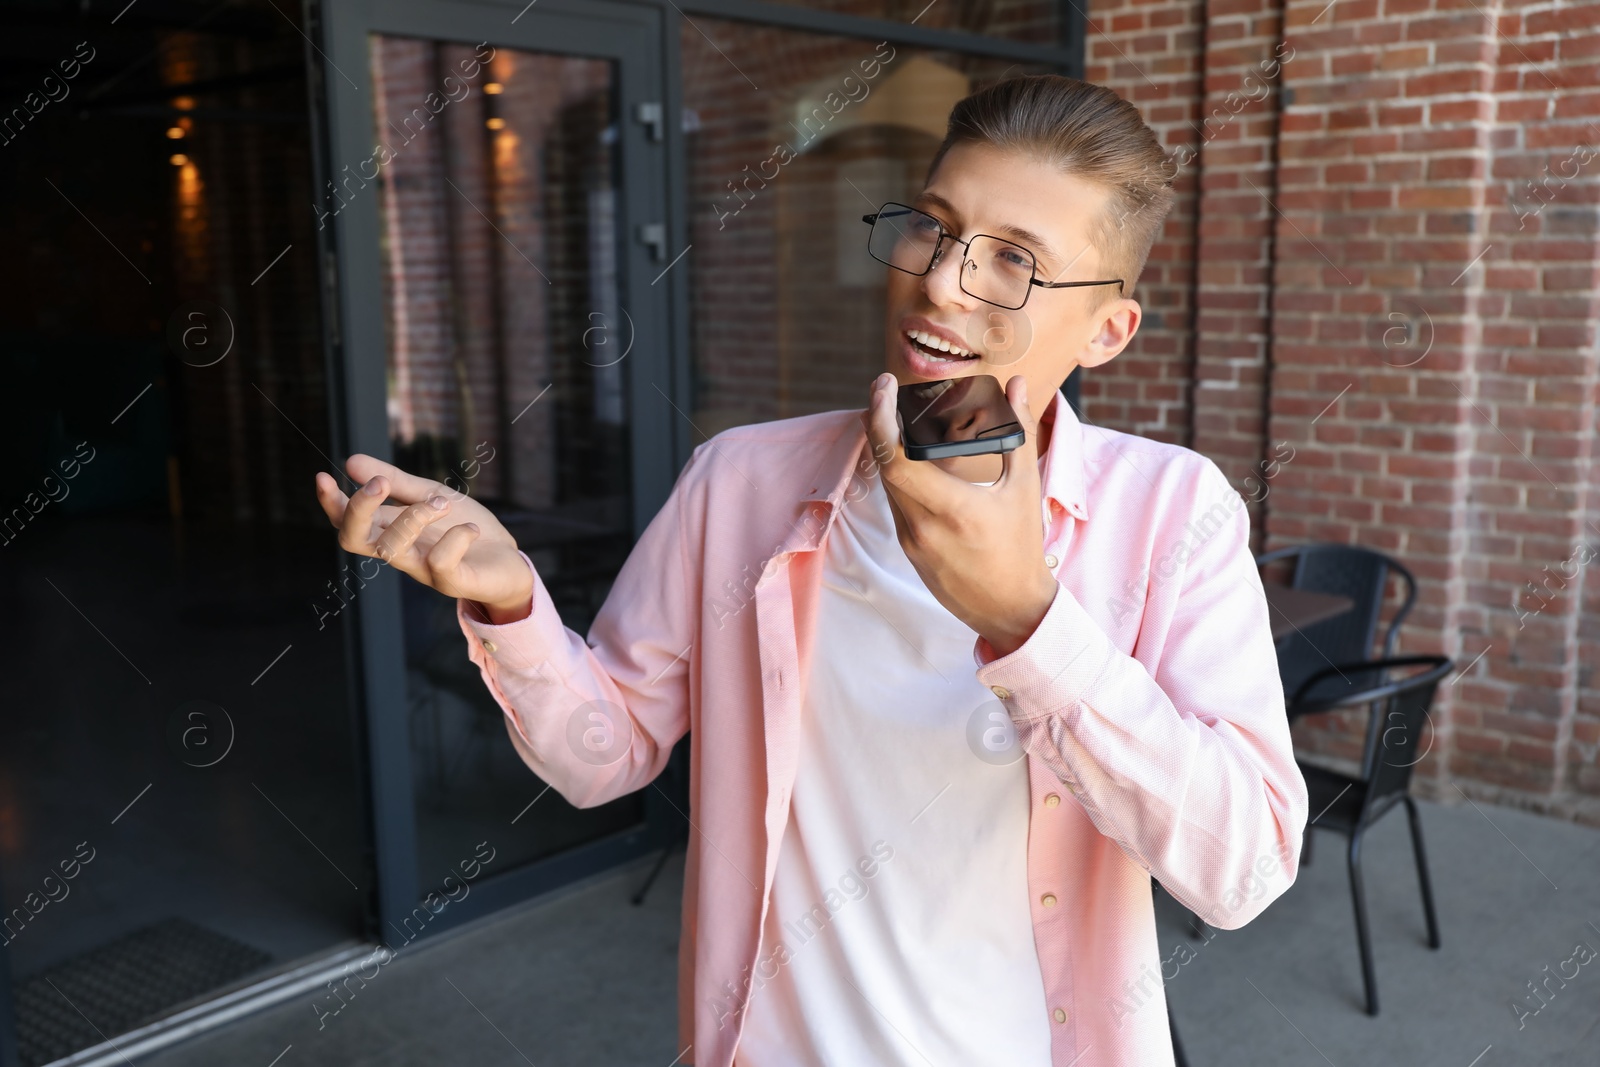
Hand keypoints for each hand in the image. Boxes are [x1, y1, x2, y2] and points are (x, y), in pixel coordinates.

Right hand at [314, 455, 533, 621]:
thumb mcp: (431, 496)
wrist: (508, 562)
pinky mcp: (451, 583)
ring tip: (443, 503)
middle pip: (353, 540)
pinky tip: (470, 529)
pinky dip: (454, 538)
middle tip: (380, 483)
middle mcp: (399, 553)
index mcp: (390, 531)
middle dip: (358, 509)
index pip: (347, 522)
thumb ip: (395, 482)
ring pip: (392, 549)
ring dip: (414, 517)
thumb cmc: (464, 529)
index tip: (323, 476)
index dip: (331, 503)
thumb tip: (350, 460)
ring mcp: (422, 570)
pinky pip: (439, 562)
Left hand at [862, 373, 1057, 656]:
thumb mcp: (1025, 487)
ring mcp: (910, 540)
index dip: (880, 416)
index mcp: (952, 509)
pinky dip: (897, 473)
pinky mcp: (908, 548)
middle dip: (877, 422)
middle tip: (887, 390)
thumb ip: (1018, 430)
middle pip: (883, 464)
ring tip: (897, 414)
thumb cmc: (1021, 547)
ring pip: (885, 482)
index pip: (896, 457)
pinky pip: (895, 501)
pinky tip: (909, 455)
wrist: (1011, 609)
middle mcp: (922, 526)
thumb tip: (1018, 384)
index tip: (884, 385)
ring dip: (886, 447)